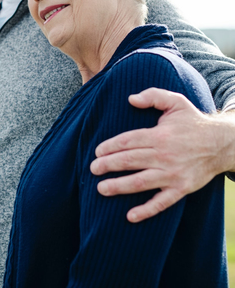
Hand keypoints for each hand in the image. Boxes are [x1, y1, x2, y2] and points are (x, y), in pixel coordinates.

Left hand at [90, 87, 234, 222]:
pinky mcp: (181, 189)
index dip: (110, 146)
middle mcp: (164, 155)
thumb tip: (131, 98)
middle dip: (108, 165)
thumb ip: (153, 96)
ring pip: (140, 182)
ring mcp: (173, 174)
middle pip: (130, 161)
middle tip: (92, 169)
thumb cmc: (192, 122)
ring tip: (101, 189)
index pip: (128, 141)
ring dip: (119, 187)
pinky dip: (146, 210)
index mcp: (160, 135)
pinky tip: (130, 216)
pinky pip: (162, 203)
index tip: (97, 151)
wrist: (222, 144)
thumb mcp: (176, 101)